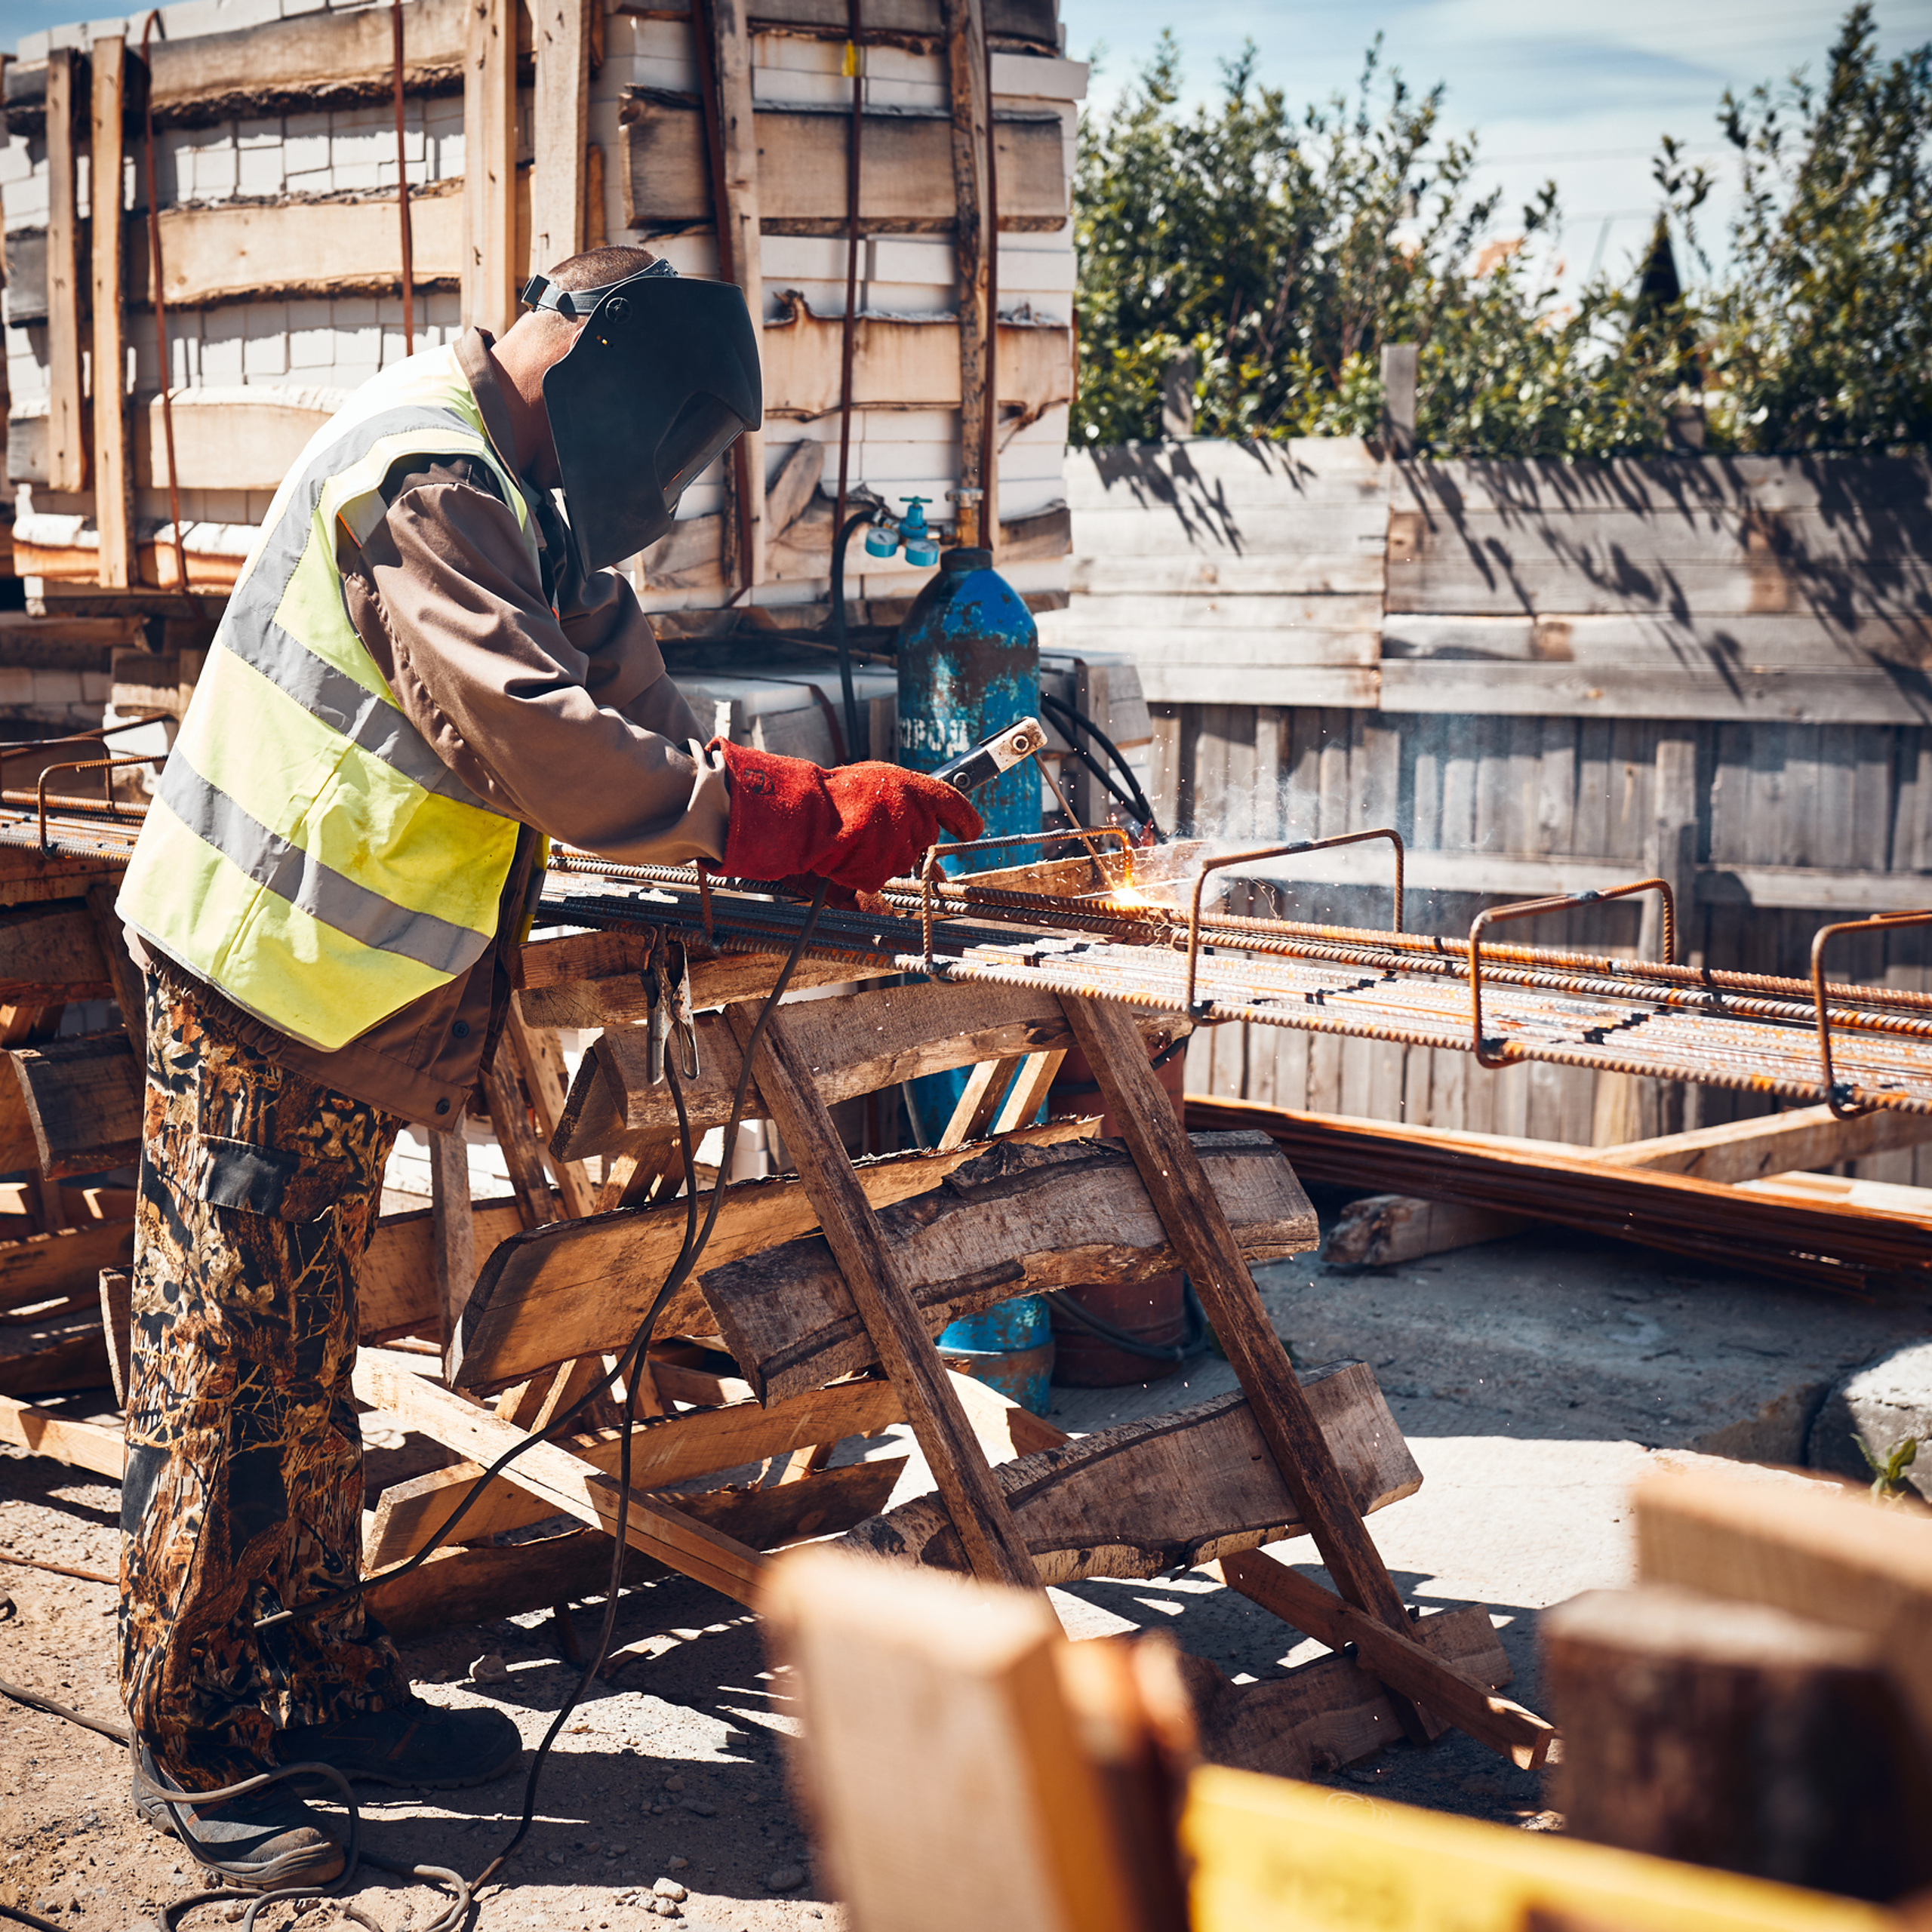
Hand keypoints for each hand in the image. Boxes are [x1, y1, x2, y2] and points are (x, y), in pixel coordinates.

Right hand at [714, 740, 984, 893]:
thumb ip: (906, 801)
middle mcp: (913, 816)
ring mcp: (898, 847)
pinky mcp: (880, 871)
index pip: (954, 805)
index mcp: (914, 787)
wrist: (803, 814)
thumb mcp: (877, 782)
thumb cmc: (833, 795)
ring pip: (899, 861)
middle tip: (879, 832)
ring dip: (879, 855)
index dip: (965, 820)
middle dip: (906, 839)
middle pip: (924, 838)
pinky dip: (861, 873)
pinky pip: (878, 879)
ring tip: (851, 838)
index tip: (970, 830)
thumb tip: (934, 823)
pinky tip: (845, 857)